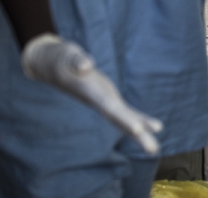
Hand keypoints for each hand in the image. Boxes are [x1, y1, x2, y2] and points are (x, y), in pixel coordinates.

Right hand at [22, 34, 162, 154]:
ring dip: (141, 132)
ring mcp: (103, 101)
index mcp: (90, 92)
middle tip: (153, 150)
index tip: (137, 129)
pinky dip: (139, 119)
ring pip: (124, 119)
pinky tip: (154, 127)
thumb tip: (86, 65)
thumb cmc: (61, 59)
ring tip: (155, 148)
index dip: (123, 117)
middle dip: (136, 133)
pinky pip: (125, 111)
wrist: (52, 66)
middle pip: (119, 119)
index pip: (108, 107)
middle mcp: (98, 101)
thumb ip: (77, 60)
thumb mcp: (68, 56)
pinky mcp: (107, 98)